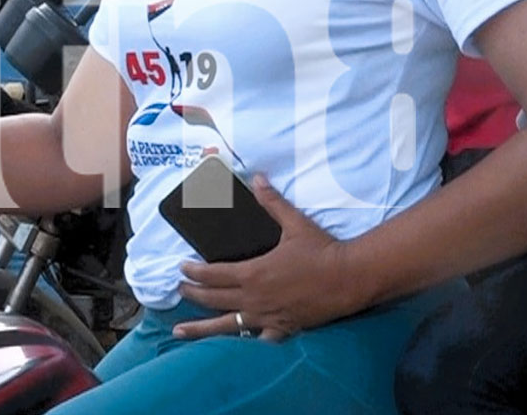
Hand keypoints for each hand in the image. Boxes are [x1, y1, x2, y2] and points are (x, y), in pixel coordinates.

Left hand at [173, 176, 357, 342]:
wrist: (348, 278)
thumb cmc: (321, 250)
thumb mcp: (295, 223)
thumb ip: (272, 203)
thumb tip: (258, 179)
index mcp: (252, 273)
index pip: (213, 273)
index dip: (194, 271)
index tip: (181, 268)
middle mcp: (253, 299)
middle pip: (213, 298)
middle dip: (192, 293)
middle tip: (179, 289)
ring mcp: (265, 317)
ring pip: (225, 325)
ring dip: (199, 327)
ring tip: (179, 331)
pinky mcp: (281, 329)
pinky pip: (256, 340)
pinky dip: (244, 341)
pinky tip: (233, 346)